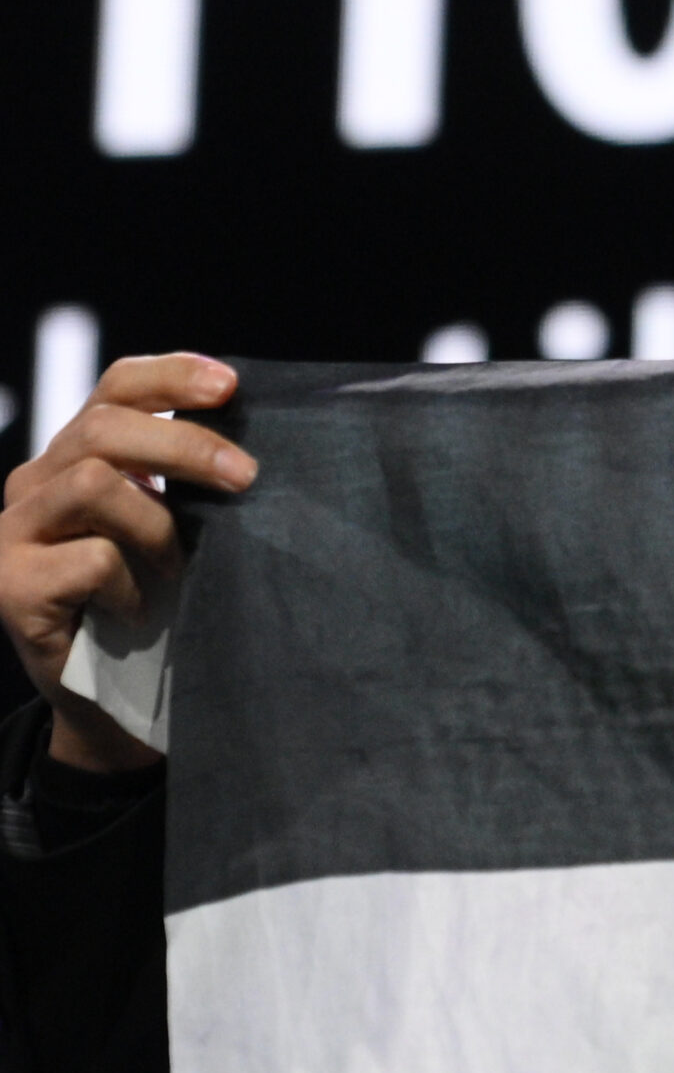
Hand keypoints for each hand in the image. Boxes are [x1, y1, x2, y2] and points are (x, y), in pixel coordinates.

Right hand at [0, 355, 254, 770]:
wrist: (113, 698)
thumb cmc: (156, 603)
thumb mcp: (174, 529)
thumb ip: (186, 483)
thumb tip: (251, 446)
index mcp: (76, 457)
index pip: (115, 388)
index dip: (171, 374)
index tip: (231, 385)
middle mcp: (33, 483)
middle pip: (102, 427)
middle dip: (184, 443)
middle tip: (247, 476)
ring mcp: (12, 533)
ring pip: (93, 484)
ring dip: (157, 525)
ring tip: (178, 568)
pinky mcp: (11, 586)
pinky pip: (90, 559)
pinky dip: (133, 584)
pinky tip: (140, 611)